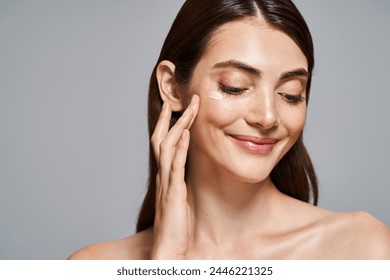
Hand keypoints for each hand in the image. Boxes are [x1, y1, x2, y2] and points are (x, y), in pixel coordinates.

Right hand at [150, 95, 199, 258]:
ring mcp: (166, 183)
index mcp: (164, 176)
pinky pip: (176, 166)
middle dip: (173, 117)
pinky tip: (185, 134)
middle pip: (162, 139)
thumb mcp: (178, 198)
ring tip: (189, 108)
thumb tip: (185, 168)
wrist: (168, 248)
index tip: (176, 106)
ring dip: (179, 126)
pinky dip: (179, 148)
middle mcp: (162, 175)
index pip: (163, 143)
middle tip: (184, 99)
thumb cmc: (175, 226)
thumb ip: (179, 181)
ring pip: (168, 147)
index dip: (167, 123)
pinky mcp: (173, 193)